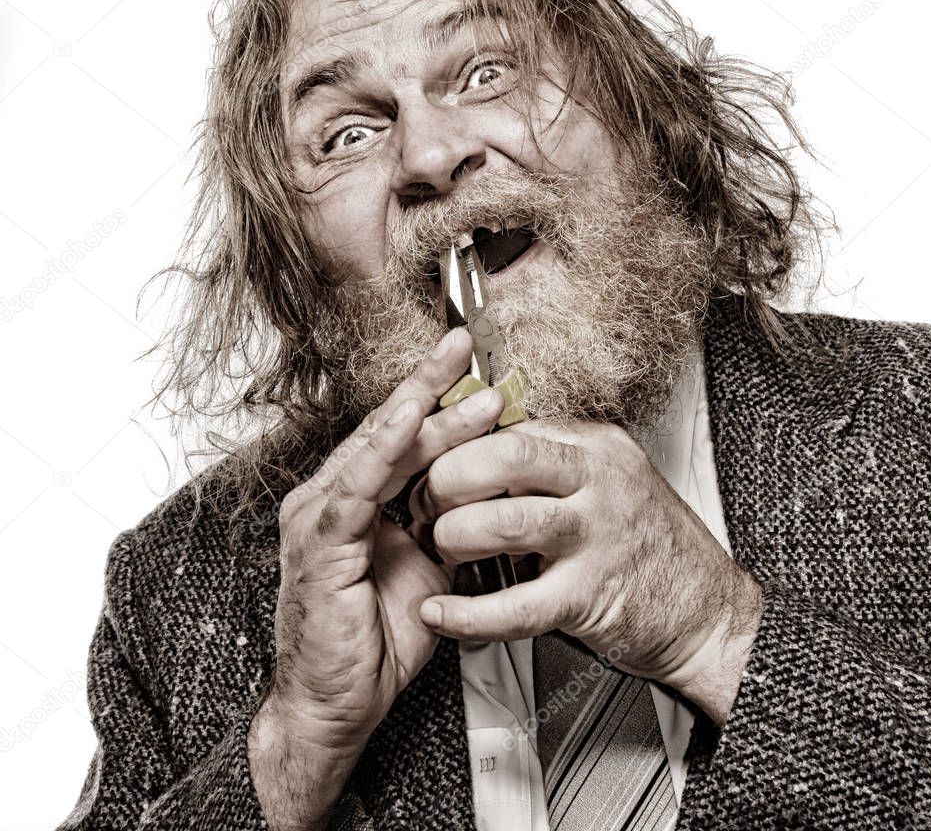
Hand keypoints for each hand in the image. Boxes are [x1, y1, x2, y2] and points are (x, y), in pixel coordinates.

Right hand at [267, 326, 505, 749]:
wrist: (337, 707)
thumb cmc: (373, 643)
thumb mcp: (427, 569)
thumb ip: (447, 524)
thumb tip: (487, 493)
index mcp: (355, 502)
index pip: (398, 438)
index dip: (433, 398)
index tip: (471, 369)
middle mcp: (332, 499)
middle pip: (387, 429)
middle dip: (430, 384)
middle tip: (465, 346)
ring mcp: (320, 517)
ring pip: (376, 448)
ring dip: (421, 407)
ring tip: (458, 372)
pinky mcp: (319, 542)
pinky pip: (356, 486)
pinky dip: (384, 448)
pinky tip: (408, 418)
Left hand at [409, 420, 763, 724]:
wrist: (708, 611)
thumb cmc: (647, 544)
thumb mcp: (609, 480)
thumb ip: (553, 463)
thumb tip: (478, 447)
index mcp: (596, 447)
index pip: (511, 426)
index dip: (458, 445)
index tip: (431, 464)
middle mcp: (599, 481)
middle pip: (505, 456)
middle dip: (447, 478)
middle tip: (424, 501)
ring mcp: (597, 537)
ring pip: (504, 521)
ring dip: (452, 536)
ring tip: (439, 546)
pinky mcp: (591, 597)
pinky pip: (515, 605)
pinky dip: (466, 613)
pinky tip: (439, 613)